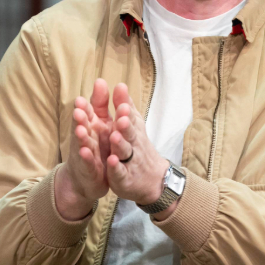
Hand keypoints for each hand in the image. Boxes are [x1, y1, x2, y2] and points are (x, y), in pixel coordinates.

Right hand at [54, 79, 111, 219]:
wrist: (86, 178)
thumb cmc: (94, 146)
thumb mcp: (99, 123)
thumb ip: (100, 104)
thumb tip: (100, 80)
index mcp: (90, 125)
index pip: (86, 112)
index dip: (85, 106)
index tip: (82, 97)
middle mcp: (85, 136)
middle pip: (82, 126)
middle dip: (80, 118)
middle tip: (78, 110)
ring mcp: (85, 153)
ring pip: (83, 143)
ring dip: (81, 137)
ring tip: (80, 129)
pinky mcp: (89, 168)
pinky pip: (88, 162)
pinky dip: (86, 157)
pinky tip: (85, 152)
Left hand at [106, 83, 168, 206]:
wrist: (153, 179)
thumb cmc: (138, 147)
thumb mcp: (133, 126)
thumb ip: (125, 107)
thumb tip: (120, 84)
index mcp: (133, 130)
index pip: (130, 118)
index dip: (125, 110)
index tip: (121, 101)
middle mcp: (133, 144)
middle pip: (129, 134)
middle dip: (125, 126)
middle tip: (121, 117)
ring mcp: (129, 161)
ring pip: (124, 152)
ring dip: (120, 144)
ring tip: (114, 136)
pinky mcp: (124, 177)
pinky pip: (120, 172)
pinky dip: (116, 167)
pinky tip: (111, 161)